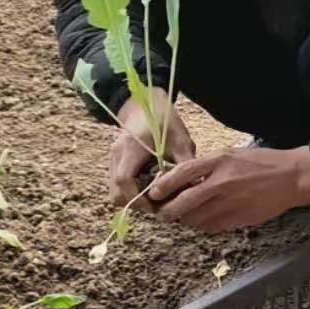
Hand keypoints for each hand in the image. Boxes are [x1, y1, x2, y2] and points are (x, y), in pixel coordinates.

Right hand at [106, 86, 194, 207]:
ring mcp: (113, 159)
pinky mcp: (115, 162)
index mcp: (131, 147)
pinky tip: (150, 186)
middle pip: (116, 192)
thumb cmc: (164, 120)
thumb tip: (196, 187)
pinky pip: (118, 185)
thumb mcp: (180, 139)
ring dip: (133, 199)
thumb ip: (186, 163)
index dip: (138, 198)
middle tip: (158, 205)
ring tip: (156, 196)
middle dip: (136, 203)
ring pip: (115, 191)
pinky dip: (132, 191)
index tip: (157, 205)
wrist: (145, 103)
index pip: (124, 181)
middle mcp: (117, 154)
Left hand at [144, 146, 309, 232]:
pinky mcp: (239, 219)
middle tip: (162, 214)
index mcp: (219, 162)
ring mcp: (231, 203)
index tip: (153, 194)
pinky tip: (204, 221)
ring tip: (183, 217)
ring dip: (185, 220)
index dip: (164, 186)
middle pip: (184, 203)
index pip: (182, 174)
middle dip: (168, 212)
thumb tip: (181, 180)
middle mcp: (222, 183)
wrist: (292, 177)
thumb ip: (207, 166)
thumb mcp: (231, 154)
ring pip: (196, 219)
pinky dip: (203, 226)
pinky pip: (212, 227)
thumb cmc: (260, 162)